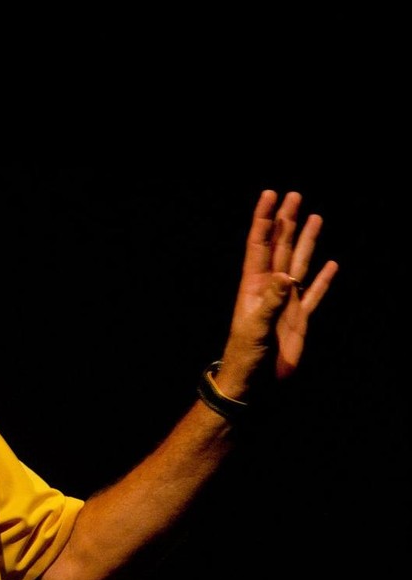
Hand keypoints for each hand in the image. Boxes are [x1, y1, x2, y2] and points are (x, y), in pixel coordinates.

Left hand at [217, 190, 338, 396]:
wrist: (254, 384)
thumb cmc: (246, 357)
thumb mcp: (255, 329)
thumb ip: (271, 303)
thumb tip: (286, 277)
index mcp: (254, 286)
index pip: (259, 245)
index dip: (264, 220)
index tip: (270, 195)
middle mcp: (270, 288)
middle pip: (280, 247)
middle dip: (286, 221)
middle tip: (293, 195)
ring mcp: (286, 302)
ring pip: (299, 263)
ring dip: (306, 241)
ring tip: (315, 216)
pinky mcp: (300, 319)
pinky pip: (315, 294)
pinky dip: (324, 279)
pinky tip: (332, 264)